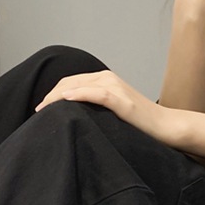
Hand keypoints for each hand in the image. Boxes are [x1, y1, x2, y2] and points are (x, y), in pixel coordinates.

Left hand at [34, 70, 157, 132]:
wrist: (166, 126)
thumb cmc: (141, 123)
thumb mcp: (114, 111)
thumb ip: (96, 106)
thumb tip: (72, 114)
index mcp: (105, 79)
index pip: (71, 82)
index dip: (53, 93)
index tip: (41, 108)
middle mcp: (108, 78)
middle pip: (70, 82)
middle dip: (51, 95)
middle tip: (38, 111)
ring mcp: (116, 87)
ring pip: (79, 86)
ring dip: (58, 96)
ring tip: (44, 109)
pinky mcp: (122, 100)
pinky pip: (96, 94)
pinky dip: (79, 95)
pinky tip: (65, 100)